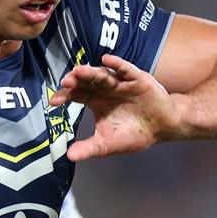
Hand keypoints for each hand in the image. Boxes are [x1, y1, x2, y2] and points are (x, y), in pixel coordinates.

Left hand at [49, 54, 178, 160]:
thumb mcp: (108, 144)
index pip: (76, 94)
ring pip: (103, 75)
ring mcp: (121, 83)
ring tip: (79, 71)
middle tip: (65, 82)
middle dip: (75, 81)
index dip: (65, 96)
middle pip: (86, 82)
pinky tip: (107, 60)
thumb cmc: (134, 133)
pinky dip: (117, 64)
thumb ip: (89, 148)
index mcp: (96, 101)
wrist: (164, 128)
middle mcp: (105, 89)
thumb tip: (68, 157)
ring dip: (91, 72)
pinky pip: (126, 70)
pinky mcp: (137, 80)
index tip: (53, 101)